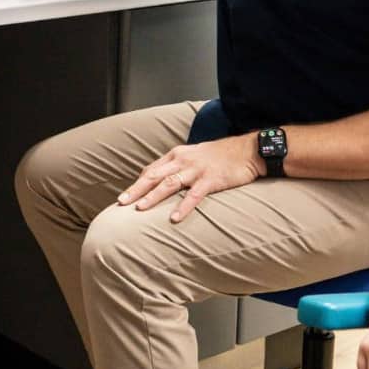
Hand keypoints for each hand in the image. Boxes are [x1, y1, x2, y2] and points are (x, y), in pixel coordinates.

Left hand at [117, 134, 262, 222]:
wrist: (247, 150)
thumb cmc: (220, 155)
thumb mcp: (193, 156)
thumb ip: (177, 166)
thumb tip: (160, 179)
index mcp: (176, 155)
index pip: (151, 170)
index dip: (137, 184)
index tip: (125, 196)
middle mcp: (182, 161)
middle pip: (154, 176)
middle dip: (136, 190)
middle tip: (121, 202)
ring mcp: (196, 170)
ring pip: (169, 184)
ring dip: (153, 197)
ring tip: (139, 209)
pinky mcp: (211, 180)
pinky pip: (194, 195)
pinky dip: (183, 207)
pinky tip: (174, 218)